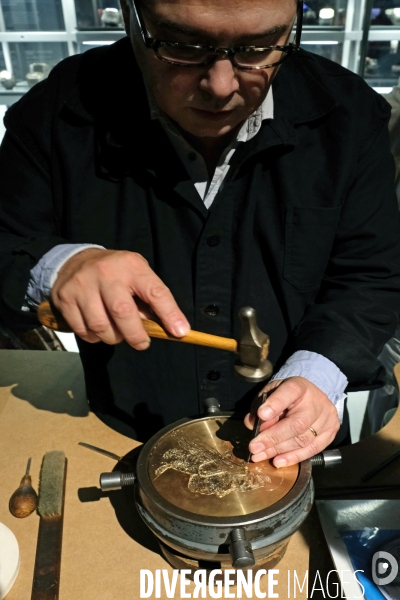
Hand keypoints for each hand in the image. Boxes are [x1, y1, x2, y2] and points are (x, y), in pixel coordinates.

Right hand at [50, 248, 189, 348]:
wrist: (74, 260)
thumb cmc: (115, 272)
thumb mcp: (136, 274)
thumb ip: (149, 299)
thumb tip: (168, 328)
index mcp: (131, 266)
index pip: (155, 291)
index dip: (169, 313)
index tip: (179, 332)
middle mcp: (106, 273)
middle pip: (123, 312)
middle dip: (136, 335)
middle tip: (142, 343)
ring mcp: (83, 285)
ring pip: (101, 326)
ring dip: (113, 338)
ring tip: (117, 333)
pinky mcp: (65, 298)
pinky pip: (83, 330)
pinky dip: (95, 337)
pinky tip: (99, 329)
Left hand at [244, 377, 339, 467]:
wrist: (311, 395)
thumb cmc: (287, 395)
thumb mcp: (271, 392)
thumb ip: (261, 405)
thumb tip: (252, 424)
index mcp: (299, 386)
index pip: (289, 393)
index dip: (275, 404)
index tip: (261, 415)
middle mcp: (317, 401)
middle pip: (297, 424)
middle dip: (273, 438)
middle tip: (254, 448)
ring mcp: (327, 417)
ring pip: (304, 440)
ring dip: (280, 451)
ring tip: (261, 456)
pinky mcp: (332, 431)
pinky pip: (313, 449)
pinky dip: (294, 457)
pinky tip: (279, 461)